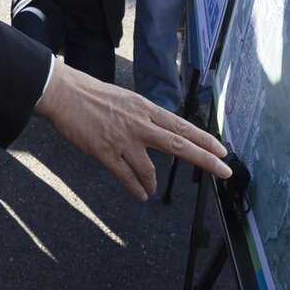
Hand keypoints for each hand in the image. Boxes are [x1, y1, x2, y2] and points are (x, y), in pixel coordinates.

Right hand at [34, 62, 230, 200]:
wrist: (65, 94)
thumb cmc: (92, 95)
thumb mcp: (126, 100)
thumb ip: (144, 116)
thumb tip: (159, 131)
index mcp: (145, 108)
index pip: (181, 126)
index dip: (203, 139)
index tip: (221, 149)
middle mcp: (139, 124)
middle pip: (179, 145)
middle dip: (205, 159)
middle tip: (224, 170)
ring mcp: (123, 139)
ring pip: (149, 170)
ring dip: (152, 183)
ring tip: (149, 190)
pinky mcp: (105, 152)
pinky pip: (126, 177)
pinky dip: (136, 189)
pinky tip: (140, 195)